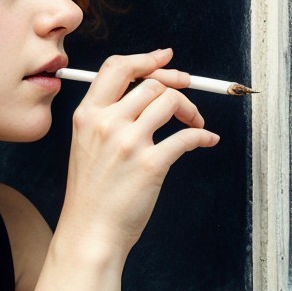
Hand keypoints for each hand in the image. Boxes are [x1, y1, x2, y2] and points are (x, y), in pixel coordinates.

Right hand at [56, 47, 220, 255]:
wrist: (90, 232)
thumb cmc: (91, 193)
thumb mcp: (85, 144)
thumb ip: (106, 117)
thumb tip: (145, 93)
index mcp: (87, 115)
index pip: (117, 68)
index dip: (146, 58)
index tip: (166, 58)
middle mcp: (106, 123)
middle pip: (152, 83)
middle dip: (178, 85)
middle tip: (188, 95)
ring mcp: (128, 142)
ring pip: (171, 101)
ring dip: (191, 110)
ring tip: (195, 123)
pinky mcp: (151, 164)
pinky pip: (187, 137)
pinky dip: (203, 135)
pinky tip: (206, 141)